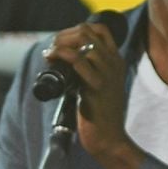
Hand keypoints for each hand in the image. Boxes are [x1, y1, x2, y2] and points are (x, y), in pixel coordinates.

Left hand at [45, 22, 144, 168]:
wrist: (109, 140)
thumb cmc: (99, 113)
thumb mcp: (99, 84)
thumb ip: (89, 68)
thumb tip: (63, 56)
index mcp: (116, 60)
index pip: (100, 29)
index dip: (78, 29)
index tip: (63, 41)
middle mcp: (114, 62)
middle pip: (87, 31)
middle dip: (64, 35)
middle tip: (52, 47)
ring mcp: (107, 72)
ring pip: (83, 40)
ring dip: (60, 43)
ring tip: (50, 54)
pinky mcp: (97, 86)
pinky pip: (77, 60)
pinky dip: (60, 54)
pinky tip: (51, 58)